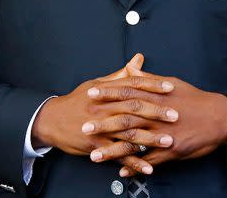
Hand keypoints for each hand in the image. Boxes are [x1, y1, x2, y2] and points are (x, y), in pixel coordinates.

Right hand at [31, 54, 177, 173]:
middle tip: (175, 114)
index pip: (133, 84)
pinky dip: (134, 161)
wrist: (51, 120)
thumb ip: (121, 74)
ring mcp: (100, 127)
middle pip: (133, 107)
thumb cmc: (77, 101)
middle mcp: (104, 107)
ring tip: (168, 141)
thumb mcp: (97, 84)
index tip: (170, 87)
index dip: (152, 85)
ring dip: (150, 138)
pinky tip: (148, 167)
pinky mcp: (96, 145)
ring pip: (128, 132)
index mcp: (106, 90)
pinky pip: (118, 154)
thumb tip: (139, 59)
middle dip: (156, 111)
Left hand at [84, 62, 226, 176]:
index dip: (108, 93)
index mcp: (156, 96)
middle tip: (84, 126)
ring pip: (135, 143)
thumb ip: (147, 78)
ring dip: (114, 151)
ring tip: (94, 156)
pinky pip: (151, 160)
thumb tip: (131, 67)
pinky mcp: (173, 150)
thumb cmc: (194, 98)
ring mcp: (165, 134)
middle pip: (126, 119)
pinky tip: (121, 173)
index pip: (127, 92)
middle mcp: (158, 115)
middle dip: (104, 123)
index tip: (90, 94)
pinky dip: (136, 167)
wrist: (219, 117)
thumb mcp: (171, 82)